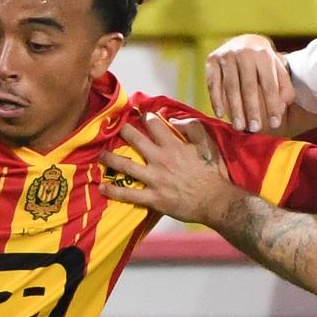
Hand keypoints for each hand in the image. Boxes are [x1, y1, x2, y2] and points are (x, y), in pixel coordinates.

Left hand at [97, 115, 238, 222]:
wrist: (216, 201)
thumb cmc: (214, 173)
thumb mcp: (208, 144)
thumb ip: (193, 128)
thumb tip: (174, 120)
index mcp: (173, 145)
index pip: (154, 125)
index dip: (146, 117)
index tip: (140, 114)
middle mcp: (160, 159)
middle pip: (134, 139)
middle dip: (124, 131)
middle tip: (117, 129)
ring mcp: (154, 179)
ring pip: (126, 165)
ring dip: (110, 159)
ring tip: (101, 156)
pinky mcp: (153, 198)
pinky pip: (129, 194)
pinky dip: (114, 191)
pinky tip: (102, 187)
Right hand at [205, 34, 291, 133]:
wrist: (243, 41)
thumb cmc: (263, 62)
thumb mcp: (277, 69)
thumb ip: (284, 87)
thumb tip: (281, 109)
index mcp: (264, 54)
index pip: (269, 84)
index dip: (272, 105)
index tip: (274, 124)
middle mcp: (245, 52)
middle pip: (249, 86)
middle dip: (252, 110)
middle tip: (254, 129)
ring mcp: (227, 55)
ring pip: (230, 86)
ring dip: (234, 109)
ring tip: (239, 127)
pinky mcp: (212, 59)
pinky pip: (213, 83)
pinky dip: (216, 100)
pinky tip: (220, 114)